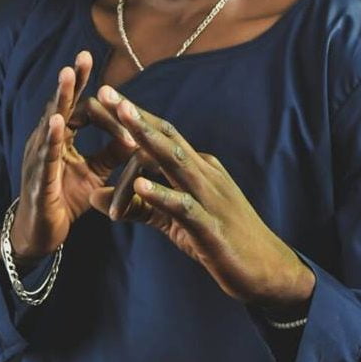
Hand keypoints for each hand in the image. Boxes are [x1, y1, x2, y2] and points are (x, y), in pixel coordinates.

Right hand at [0, 51, 137, 262]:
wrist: (40, 235)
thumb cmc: (64, 198)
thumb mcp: (93, 172)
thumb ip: (110, 152)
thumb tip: (135, 132)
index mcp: (59, 138)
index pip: (72, 105)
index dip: (80, 83)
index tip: (88, 57)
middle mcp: (46, 142)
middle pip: (60, 105)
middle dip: (70, 80)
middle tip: (81, 54)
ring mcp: (39, 159)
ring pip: (50, 124)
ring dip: (59, 99)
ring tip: (67, 76)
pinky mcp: (39, 180)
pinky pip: (45, 156)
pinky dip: (51, 137)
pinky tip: (56, 121)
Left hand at [87, 85, 315, 310]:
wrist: (268, 269)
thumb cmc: (220, 239)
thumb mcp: (173, 221)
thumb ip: (136, 206)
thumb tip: (93, 195)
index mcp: (197, 167)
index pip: (162, 134)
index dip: (134, 116)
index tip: (105, 97)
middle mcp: (204, 173)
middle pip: (166, 137)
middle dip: (135, 115)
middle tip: (106, 92)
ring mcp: (209, 197)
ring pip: (174, 160)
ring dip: (147, 138)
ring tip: (123, 117)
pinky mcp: (211, 226)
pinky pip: (183, 205)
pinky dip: (161, 193)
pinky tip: (140, 184)